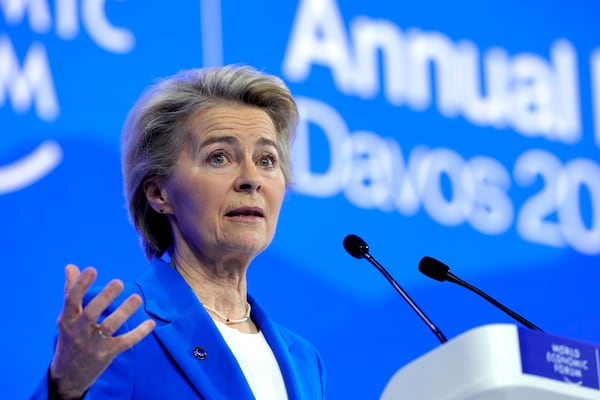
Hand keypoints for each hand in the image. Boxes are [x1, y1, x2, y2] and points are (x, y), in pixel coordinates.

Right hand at [49, 264, 155, 398]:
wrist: (68, 376)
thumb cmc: (69, 339)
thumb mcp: (66, 318)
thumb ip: (70, 292)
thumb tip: (71, 266)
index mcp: (67, 320)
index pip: (71, 300)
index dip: (80, 284)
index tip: (92, 269)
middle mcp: (78, 332)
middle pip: (91, 313)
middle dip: (104, 297)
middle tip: (119, 282)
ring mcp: (93, 344)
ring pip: (109, 327)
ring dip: (124, 312)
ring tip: (137, 298)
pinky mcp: (107, 354)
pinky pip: (124, 343)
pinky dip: (138, 333)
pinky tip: (151, 323)